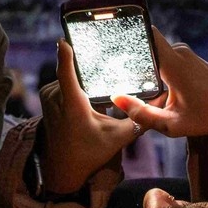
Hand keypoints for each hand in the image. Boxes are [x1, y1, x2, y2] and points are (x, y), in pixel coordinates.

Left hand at [37, 41, 139, 196]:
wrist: (62, 168)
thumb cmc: (89, 153)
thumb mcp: (118, 138)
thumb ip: (139, 120)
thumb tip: (161, 101)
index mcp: (72, 105)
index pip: (66, 73)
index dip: (65, 55)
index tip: (64, 39)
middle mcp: (56, 97)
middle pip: (77, 72)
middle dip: (93, 69)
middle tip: (111, 60)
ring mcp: (49, 95)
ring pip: (73, 77)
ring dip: (86, 79)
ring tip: (104, 78)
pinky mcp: (47, 95)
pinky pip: (65, 81)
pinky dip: (78, 84)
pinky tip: (91, 89)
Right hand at [113, 30, 207, 139]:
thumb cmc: (207, 115)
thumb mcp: (173, 123)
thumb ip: (143, 115)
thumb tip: (117, 100)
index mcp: (174, 64)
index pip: (147, 34)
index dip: (129, 34)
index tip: (114, 46)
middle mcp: (178, 52)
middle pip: (146, 45)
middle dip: (132, 58)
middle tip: (119, 73)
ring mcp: (182, 52)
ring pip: (154, 53)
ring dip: (145, 66)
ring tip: (136, 82)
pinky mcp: (185, 56)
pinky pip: (163, 56)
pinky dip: (155, 68)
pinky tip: (153, 84)